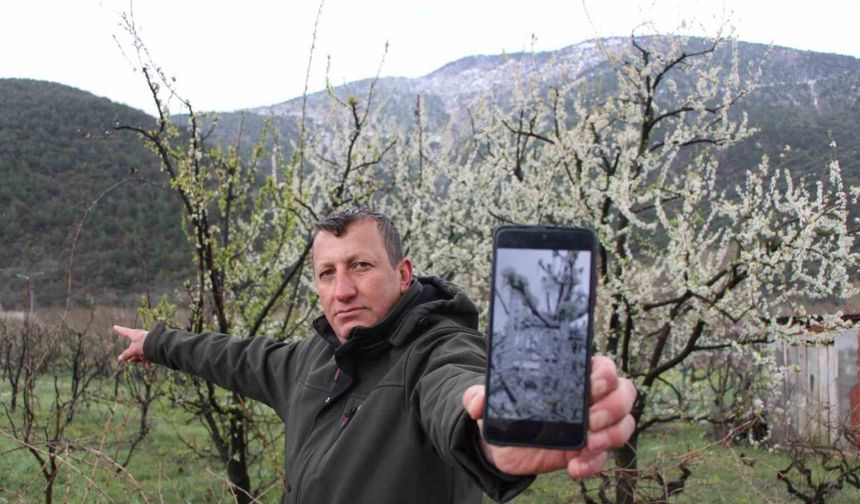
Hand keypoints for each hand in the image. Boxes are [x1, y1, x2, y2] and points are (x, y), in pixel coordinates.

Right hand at [113, 325, 151, 364]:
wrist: (159, 346)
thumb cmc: (145, 344)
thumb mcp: (133, 350)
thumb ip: (126, 354)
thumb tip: (119, 359)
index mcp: (134, 334)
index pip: (124, 331)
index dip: (119, 330)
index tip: (115, 327)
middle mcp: (140, 337)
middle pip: (133, 348)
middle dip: (133, 356)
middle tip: (132, 360)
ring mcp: (147, 342)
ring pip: (140, 353)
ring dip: (141, 359)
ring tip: (144, 362)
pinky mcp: (153, 347)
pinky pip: (148, 355)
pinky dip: (148, 360)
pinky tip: (150, 365)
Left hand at [462, 355, 635, 478]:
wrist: (501, 446)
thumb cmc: (503, 411)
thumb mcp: (489, 401)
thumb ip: (480, 396)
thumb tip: (477, 403)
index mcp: (572, 376)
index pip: (603, 366)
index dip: (606, 373)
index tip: (592, 385)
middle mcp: (589, 397)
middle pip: (624, 392)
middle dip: (613, 406)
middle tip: (590, 420)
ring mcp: (593, 425)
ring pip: (624, 423)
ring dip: (612, 434)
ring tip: (587, 444)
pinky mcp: (587, 451)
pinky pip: (604, 457)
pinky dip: (594, 463)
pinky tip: (574, 466)